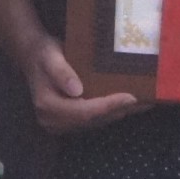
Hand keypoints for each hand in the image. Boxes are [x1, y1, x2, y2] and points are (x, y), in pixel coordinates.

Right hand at [19, 31, 142, 136]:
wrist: (33, 57)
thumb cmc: (43, 54)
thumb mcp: (50, 57)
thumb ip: (62, 73)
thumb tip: (77, 90)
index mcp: (48, 106)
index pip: (84, 111)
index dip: (109, 106)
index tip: (131, 97)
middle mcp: (54, 121)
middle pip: (94, 120)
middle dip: (120, 110)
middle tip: (146, 100)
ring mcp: (61, 124)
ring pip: (97, 122)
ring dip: (119, 113)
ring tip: (143, 103)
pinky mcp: (70, 122)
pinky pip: (94, 119)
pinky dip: (111, 112)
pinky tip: (127, 104)